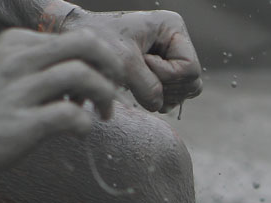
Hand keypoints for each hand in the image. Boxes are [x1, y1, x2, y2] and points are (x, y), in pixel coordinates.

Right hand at [0, 28, 125, 184]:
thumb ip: (30, 65)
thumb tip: (71, 75)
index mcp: (14, 43)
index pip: (76, 38)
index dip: (98, 61)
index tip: (97, 82)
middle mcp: (18, 59)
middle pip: (87, 45)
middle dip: (111, 68)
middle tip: (112, 90)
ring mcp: (19, 90)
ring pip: (84, 76)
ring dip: (104, 97)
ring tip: (100, 115)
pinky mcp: (21, 124)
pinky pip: (71, 116)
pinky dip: (85, 125)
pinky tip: (78, 134)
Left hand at [61, 9, 201, 111]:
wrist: (79, 43)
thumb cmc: (98, 42)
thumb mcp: (123, 63)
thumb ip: (147, 86)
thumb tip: (160, 106)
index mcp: (173, 27)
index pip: (190, 68)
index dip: (167, 75)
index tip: (141, 63)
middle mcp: (176, 41)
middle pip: (191, 82)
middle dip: (165, 86)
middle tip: (137, 76)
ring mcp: (172, 57)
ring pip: (184, 91)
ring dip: (162, 94)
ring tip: (136, 82)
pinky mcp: (164, 72)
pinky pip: (175, 95)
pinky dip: (159, 98)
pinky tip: (139, 89)